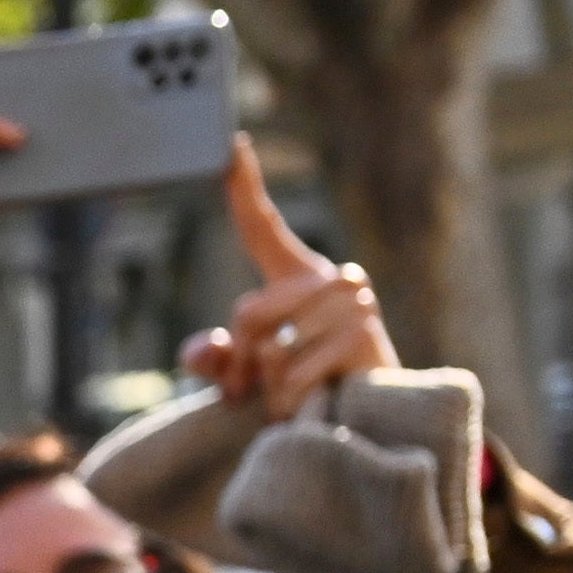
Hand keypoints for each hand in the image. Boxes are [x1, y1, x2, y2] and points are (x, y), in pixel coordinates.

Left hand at [180, 134, 399, 422]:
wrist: (367, 426)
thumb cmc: (302, 393)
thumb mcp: (247, 376)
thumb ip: (216, 360)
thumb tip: (205, 349)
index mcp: (296, 278)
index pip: (262, 228)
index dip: (244, 188)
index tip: (231, 146)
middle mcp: (328, 279)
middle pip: (248, 312)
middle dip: (241, 363)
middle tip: (250, 392)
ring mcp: (352, 302)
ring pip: (269, 346)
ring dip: (268, 386)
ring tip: (292, 396)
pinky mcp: (361, 334)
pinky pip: (292, 371)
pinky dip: (288, 400)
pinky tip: (315, 403)